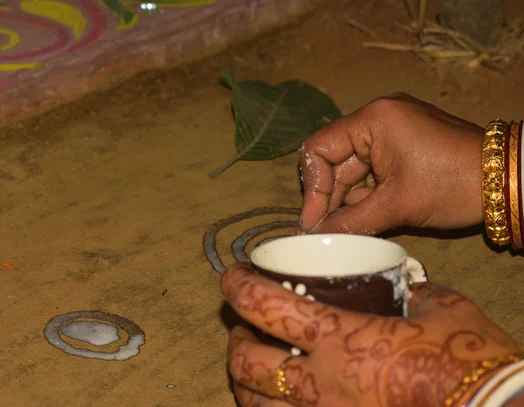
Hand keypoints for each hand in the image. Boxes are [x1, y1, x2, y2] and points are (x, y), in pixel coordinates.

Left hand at [221, 263, 520, 406]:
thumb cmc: (470, 361)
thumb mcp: (442, 309)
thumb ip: (411, 292)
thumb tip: (400, 286)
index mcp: (342, 337)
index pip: (267, 305)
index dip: (238, 286)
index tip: (232, 276)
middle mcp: (322, 382)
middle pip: (245, 360)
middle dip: (235, 338)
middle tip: (246, 326)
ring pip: (254, 403)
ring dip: (245, 380)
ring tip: (256, 366)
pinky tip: (281, 401)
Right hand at [298, 92, 483, 234]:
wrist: (510, 182)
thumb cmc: (454, 186)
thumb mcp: (398, 206)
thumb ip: (351, 221)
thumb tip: (316, 237)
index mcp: (374, 119)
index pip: (319, 148)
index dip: (312, 188)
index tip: (312, 222)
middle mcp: (378, 117)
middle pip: (335, 159)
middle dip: (329, 198)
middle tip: (322, 232)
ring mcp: (393, 130)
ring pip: (353, 167)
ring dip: (346, 199)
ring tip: (341, 230)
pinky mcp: (404, 144)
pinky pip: (372, 168)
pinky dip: (365, 193)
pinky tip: (360, 218)